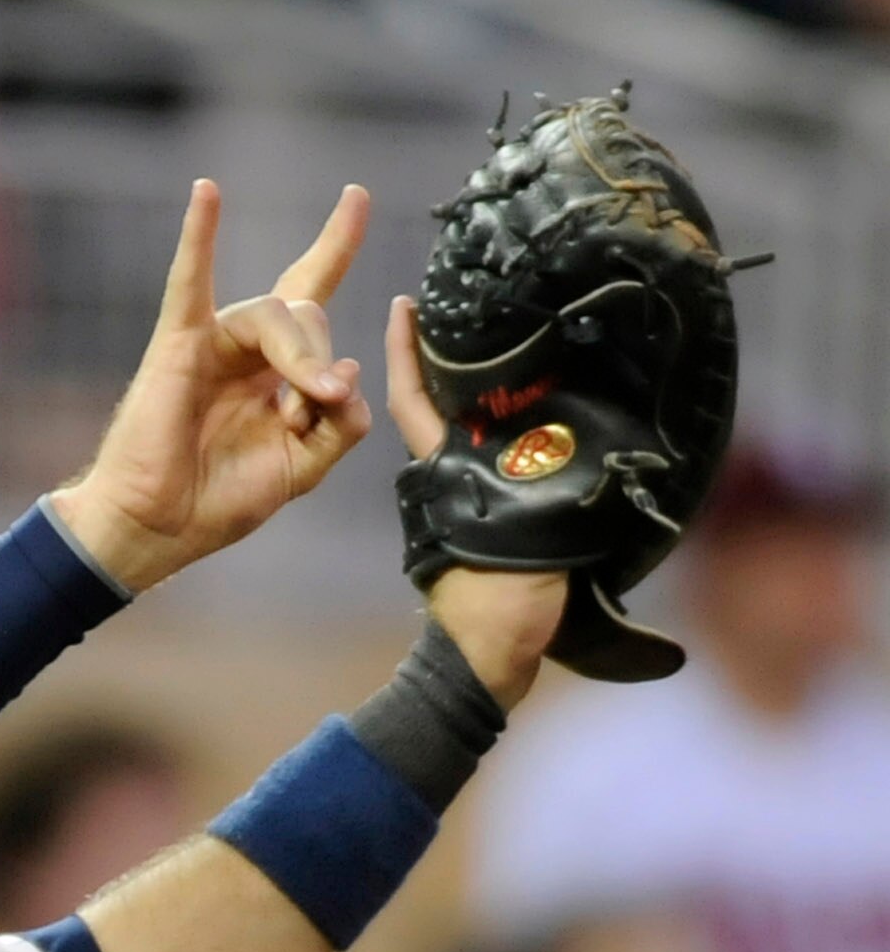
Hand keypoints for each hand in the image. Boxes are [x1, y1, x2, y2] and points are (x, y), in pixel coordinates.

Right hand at [51, 180, 372, 594]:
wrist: (161, 528)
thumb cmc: (219, 500)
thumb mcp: (302, 469)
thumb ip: (339, 427)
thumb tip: (349, 372)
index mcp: (275, 371)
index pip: (310, 294)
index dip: (336, 246)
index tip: (356, 197)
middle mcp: (247, 347)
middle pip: (309, 314)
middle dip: (321, 365)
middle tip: (309, 416)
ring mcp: (212, 340)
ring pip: (278, 314)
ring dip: (300, 359)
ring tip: (299, 408)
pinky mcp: (178, 344)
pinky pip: (190, 282)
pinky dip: (198, 237)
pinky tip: (207, 193)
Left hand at [384, 292, 565, 707]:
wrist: (495, 654)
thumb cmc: (496, 602)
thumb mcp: (509, 533)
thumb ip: (523, 487)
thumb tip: (547, 439)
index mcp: (442, 469)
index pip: (412, 399)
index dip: (406, 352)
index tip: (404, 304)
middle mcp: (449, 472)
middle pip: (442, 400)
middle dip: (450, 353)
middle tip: (472, 298)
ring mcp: (466, 491)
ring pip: (468, 425)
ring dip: (483, 385)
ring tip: (514, 333)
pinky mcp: (489, 510)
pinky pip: (494, 454)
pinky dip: (509, 425)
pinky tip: (541, 394)